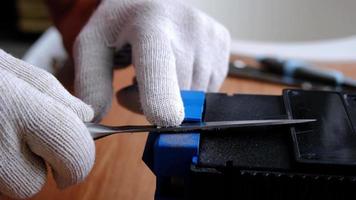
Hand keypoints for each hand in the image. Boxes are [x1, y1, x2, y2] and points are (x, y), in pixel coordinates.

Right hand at [0, 50, 94, 198]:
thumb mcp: (11, 69)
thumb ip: (54, 96)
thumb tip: (86, 117)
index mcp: (19, 108)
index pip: (74, 153)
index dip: (79, 161)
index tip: (72, 158)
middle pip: (30, 184)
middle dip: (34, 168)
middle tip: (24, 141)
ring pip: (3, 187)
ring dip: (7, 168)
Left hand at [74, 0, 230, 125]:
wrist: (150, 0)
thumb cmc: (120, 24)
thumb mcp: (92, 45)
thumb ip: (91, 81)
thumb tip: (99, 116)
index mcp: (149, 23)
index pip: (159, 66)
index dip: (161, 98)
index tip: (161, 120)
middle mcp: (187, 26)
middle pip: (179, 92)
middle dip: (156, 102)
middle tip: (136, 84)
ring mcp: (209, 34)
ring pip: (197, 94)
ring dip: (175, 96)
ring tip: (158, 71)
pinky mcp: (222, 41)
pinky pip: (210, 86)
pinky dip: (191, 87)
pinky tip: (176, 68)